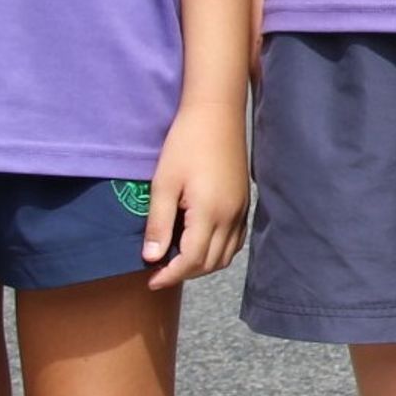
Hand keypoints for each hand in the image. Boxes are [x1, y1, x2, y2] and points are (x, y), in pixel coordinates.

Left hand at [145, 100, 249, 289]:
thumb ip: (158, 223)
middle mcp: (230, 218)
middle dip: (184, 273)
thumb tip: (151, 257)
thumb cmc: (186, 143)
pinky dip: (218, 252)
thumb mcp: (163, 182)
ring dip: (202, 265)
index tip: (151, 281)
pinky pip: (235, 242)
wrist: (216, 114)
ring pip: (225, 256)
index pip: (191, 260)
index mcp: (209, 213)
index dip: (170, 275)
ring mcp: (240, 212)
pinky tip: (202, 246)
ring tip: (178, 261)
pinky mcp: (244, 204)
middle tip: (160, 271)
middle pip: (209, 263)